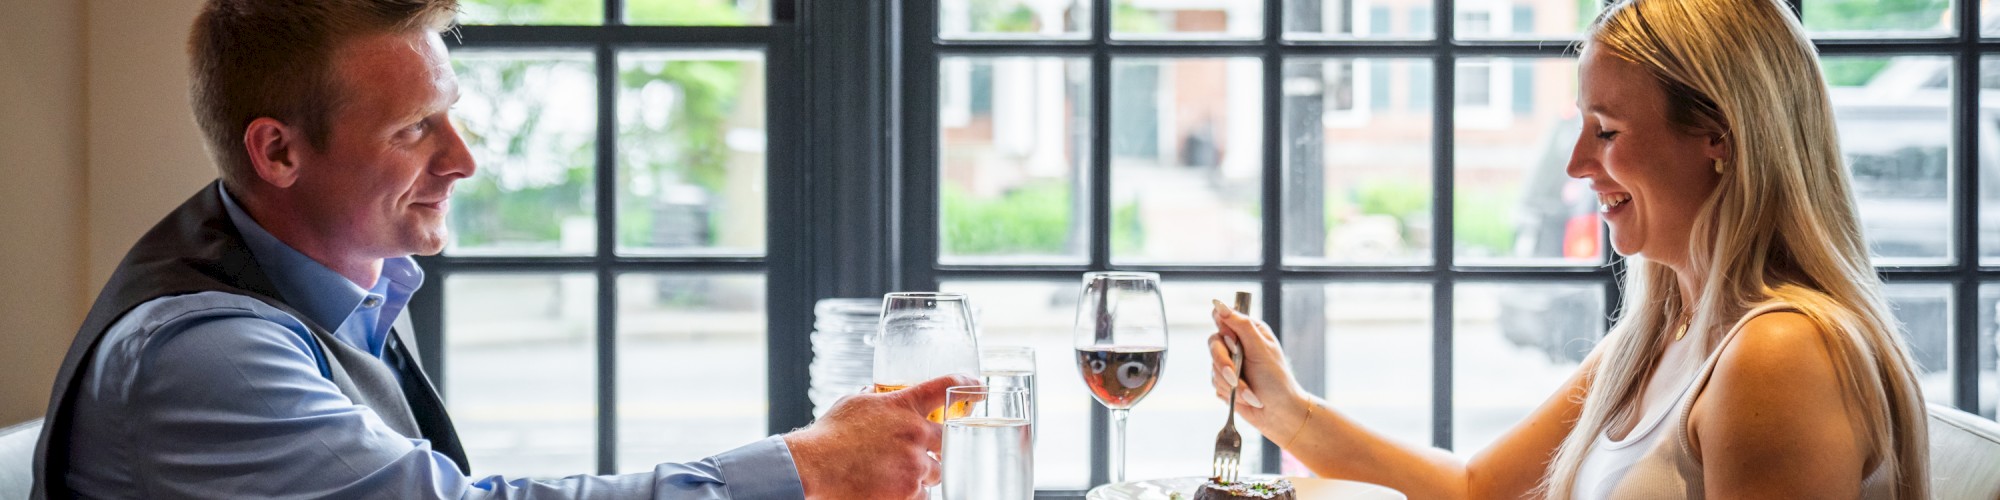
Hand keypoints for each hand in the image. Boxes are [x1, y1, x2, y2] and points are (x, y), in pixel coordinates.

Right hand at [784, 373, 977, 499]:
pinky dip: (910, 492)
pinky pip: (923, 494)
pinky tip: (889, 488)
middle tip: (915, 451)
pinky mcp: (909, 492)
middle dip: (934, 447)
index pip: (946, 387)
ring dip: (920, 472)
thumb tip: (882, 392)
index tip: (978, 388)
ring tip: (893, 472)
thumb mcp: (854, 403)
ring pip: (936, 470)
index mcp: (904, 405)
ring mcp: (914, 464)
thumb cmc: (829, 435)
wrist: (814, 468)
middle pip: (947, 439)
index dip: (967, 385)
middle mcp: (915, 433)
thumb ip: (876, 397)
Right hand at [1208, 300, 1311, 441]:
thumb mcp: (1260, 349)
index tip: (1233, 344)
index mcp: (1249, 331)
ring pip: (1213, 368)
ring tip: (1251, 394)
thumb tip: (1219, 304)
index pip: (1223, 318)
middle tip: (1235, 377)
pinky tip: (1246, 399)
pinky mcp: (1225, 383)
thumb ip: (1240, 325)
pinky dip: (1230, 394)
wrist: (1279, 414)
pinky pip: (1215, 385)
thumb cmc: (1276, 380)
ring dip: (1232, 385)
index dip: (1224, 331)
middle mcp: (1238, 345)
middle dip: (1224, 364)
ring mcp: (1230, 365)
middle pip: (1213, 344)